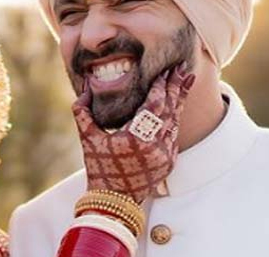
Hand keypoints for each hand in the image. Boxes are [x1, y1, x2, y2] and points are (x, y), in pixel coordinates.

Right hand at [72, 62, 194, 202]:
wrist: (114, 200)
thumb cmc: (99, 167)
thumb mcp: (87, 138)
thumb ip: (83, 111)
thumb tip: (86, 86)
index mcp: (136, 138)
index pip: (154, 105)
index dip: (161, 86)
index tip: (166, 70)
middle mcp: (155, 146)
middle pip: (170, 110)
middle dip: (177, 87)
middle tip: (182, 68)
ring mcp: (165, 155)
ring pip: (175, 121)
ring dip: (179, 101)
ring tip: (185, 81)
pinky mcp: (169, 162)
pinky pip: (174, 134)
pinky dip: (174, 118)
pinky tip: (175, 105)